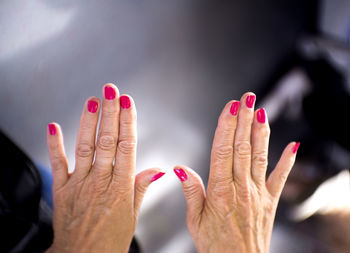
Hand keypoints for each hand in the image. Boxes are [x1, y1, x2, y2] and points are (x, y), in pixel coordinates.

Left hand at [46, 84, 164, 252]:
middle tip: (111, 91)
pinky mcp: (62, 189)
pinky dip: (54, 144)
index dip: (128, 122)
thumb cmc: (108, 241)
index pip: (127, 147)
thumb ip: (141, 188)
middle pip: (107, 141)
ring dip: (88, 122)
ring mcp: (80, 184)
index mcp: (121, 188)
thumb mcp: (133, 217)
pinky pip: (58, 163)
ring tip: (92, 100)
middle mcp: (100, 181)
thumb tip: (158, 169)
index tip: (128, 103)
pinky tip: (54, 126)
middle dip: (110, 113)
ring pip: (85, 147)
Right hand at [174, 92, 298, 252]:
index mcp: (220, 191)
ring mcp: (258, 193)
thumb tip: (180, 168)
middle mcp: (241, 188)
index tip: (230, 107)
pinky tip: (293, 144)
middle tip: (248, 97)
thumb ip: (190, 191)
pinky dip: (288, 160)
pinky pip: (280, 177)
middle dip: (245, 119)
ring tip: (262, 110)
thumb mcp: (194, 220)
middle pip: (242, 147)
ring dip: (261, 131)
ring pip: (260, 156)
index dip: (227, 127)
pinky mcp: (270, 201)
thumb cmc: (216, 244)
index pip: (223, 151)